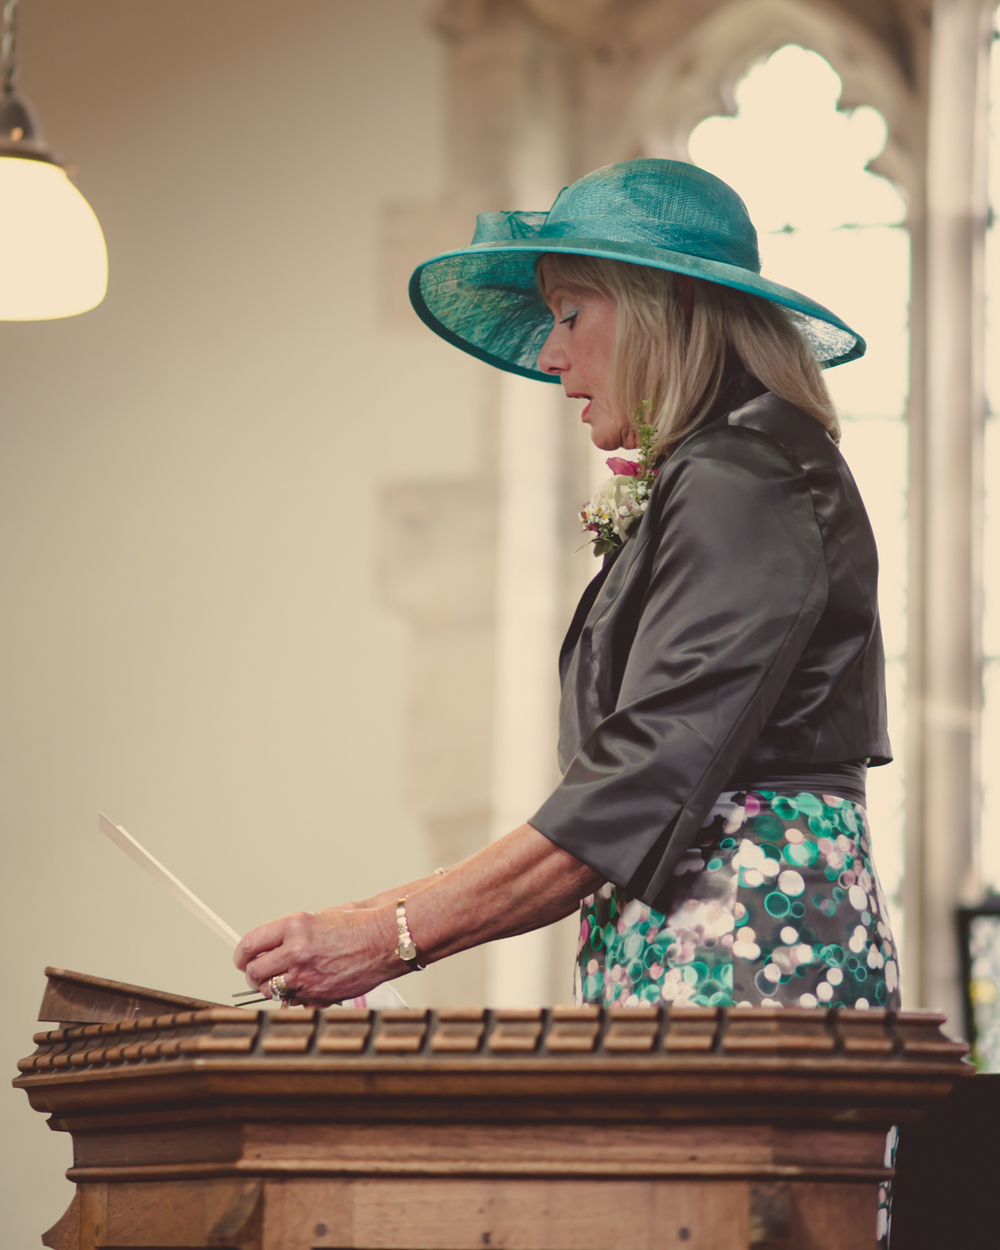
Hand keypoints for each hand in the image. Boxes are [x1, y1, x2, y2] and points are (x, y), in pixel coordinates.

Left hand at [234, 904, 398, 1004]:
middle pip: (254, 972)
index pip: (250, 944)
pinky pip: (293, 1002)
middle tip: (258, 972)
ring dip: (271, 987)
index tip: (242, 958)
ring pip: (270, 991)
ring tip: (282, 980)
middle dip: (253, 974)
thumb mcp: (317, 918)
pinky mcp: (318, 996)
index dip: (241, 954)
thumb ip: (291, 933)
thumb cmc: (358, 926)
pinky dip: (294, 997)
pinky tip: (304, 987)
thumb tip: (271, 946)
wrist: (385, 941)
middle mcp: (296, 952)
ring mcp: (306, 977)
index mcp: (294, 927)